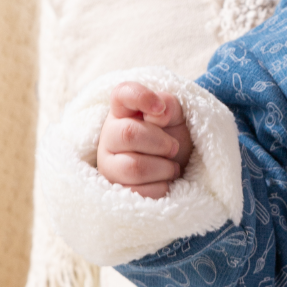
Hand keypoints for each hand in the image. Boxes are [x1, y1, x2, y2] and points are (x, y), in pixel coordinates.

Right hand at [97, 83, 193, 198]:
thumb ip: (169, 105)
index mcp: (124, 111)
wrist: (177, 169)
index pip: (122, 94)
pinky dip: (162, 187)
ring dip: (164, 168)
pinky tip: (162, 181)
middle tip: (173, 147)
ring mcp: (108, 164)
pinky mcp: (116, 190)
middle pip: (128, 134)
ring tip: (171, 167)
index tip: (160, 108)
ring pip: (134, 168)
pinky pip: (140, 192)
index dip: (141, 97)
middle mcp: (109, 135)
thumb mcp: (176, 117)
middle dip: (161, 143)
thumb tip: (159, 113)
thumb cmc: (172, 137)